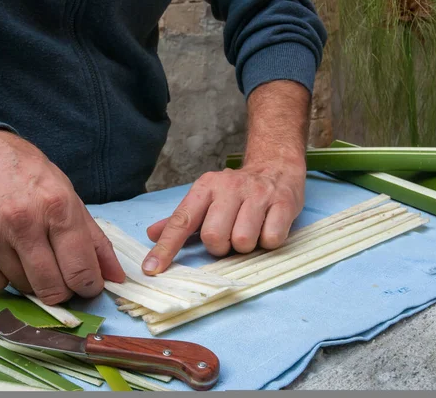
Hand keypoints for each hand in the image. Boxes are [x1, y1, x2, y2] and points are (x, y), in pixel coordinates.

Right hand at [0, 130, 125, 304]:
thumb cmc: (32, 177)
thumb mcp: (71, 199)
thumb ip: (95, 241)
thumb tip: (116, 277)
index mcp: (57, 207)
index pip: (80, 270)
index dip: (89, 286)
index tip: (89, 286)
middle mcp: (23, 220)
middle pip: (51, 287)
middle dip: (63, 291)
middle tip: (62, 278)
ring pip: (22, 287)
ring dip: (32, 280)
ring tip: (31, 253)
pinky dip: (3, 277)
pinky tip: (6, 254)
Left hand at [142, 159, 305, 274]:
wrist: (276, 166)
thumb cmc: (237, 191)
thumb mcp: (206, 198)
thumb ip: (181, 219)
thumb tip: (151, 234)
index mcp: (206, 187)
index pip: (181, 221)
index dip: (166, 248)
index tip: (152, 269)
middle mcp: (230, 187)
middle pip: (214, 237)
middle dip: (221, 247)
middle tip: (229, 236)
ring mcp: (258, 194)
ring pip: (243, 241)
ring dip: (246, 246)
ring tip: (250, 230)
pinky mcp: (283, 203)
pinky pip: (271, 240)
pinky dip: (268, 242)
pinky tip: (267, 227)